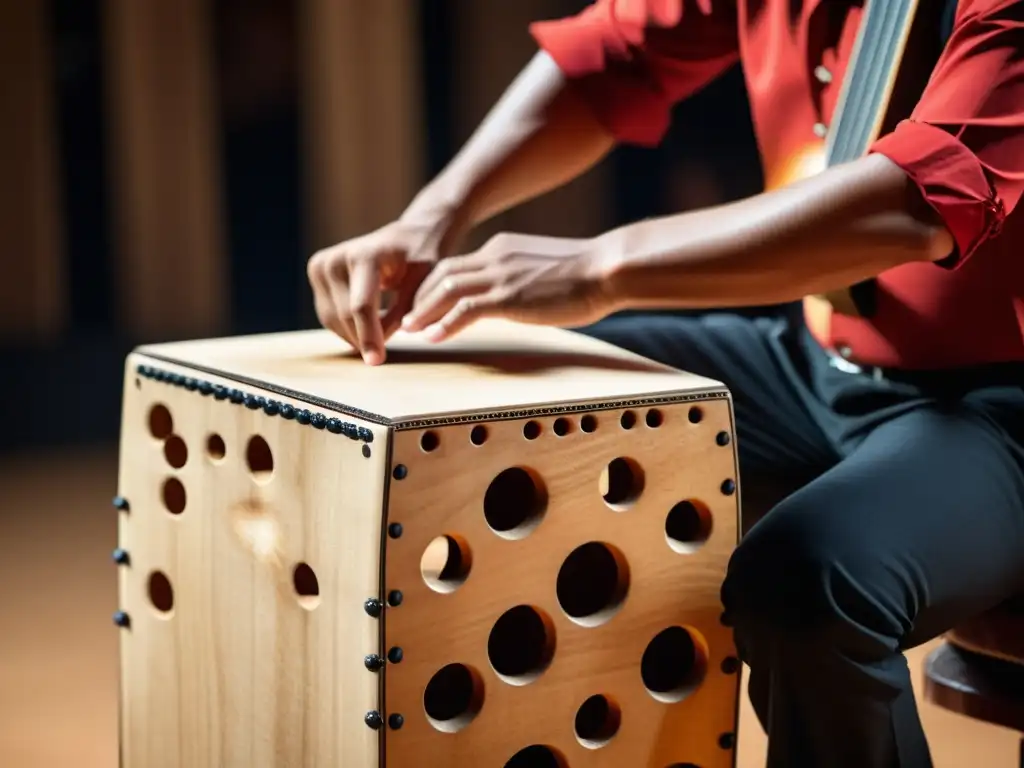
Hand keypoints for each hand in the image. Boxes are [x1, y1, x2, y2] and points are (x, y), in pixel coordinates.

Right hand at [306, 220, 441, 364]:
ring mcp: (321, 265)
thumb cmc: (422, 260)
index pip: (361, 306)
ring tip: (378, 338)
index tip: (376, 361)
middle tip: (382, 353)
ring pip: (333, 319)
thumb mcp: (425, 284)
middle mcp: (336, 258)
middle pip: (345, 316)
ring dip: (355, 335)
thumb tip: (383, 342)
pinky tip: (367, 328)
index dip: (369, 336)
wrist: (406, 237)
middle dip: (364, 338)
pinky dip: (346, 326)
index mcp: (364, 255)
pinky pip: (328, 314)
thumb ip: (406, 312)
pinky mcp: (316, 273)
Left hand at [401, 232, 615, 341]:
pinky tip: (434, 338)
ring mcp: (501, 276)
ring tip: (408, 330)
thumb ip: (522, 280)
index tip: (420, 304)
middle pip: (441, 274)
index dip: (432, 286)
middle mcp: (495, 257)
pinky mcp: (509, 296)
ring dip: (423, 311)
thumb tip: (518, 297)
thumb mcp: (544, 272)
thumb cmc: (587, 275)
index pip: (456, 265)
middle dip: (418, 297)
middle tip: (403, 318)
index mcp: (502, 249)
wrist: (607, 268)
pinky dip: (445, 323)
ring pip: (446, 289)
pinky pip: (466, 309)